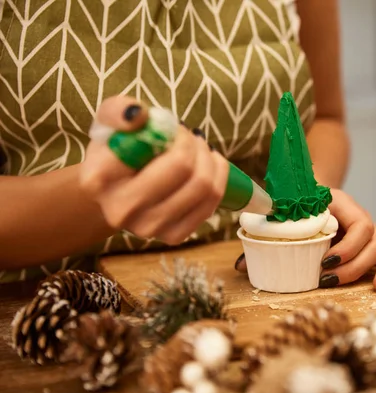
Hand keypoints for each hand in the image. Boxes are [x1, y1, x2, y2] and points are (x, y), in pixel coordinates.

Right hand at [80, 96, 228, 244]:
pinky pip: (211, 203)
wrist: (117, 190)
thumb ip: (119, 111)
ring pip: (203, 186)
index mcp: (97, 179)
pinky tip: (209, 166)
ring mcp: (148, 229)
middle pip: (183, 168)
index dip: (173, 132)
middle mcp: (120, 210)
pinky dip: (218, 178)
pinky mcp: (173, 237)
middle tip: (189, 136)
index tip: (171, 128)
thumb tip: (139, 118)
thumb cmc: (116, 150)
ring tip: (199, 149)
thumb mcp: (109, 121)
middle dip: (194, 143)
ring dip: (209, 159)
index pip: (150, 147)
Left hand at [234, 189, 375, 291]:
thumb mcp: (285, 209)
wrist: (311, 185)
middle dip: (355, 265)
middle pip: (373, 242)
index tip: (327, 262)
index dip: (349, 246)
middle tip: (330, 280)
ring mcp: (370, 230)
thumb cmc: (297, 198)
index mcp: (342, 205)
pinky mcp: (373, 241)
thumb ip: (268, 233)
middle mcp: (360, 217)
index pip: (360, 224)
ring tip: (375, 287)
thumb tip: (241, 263)